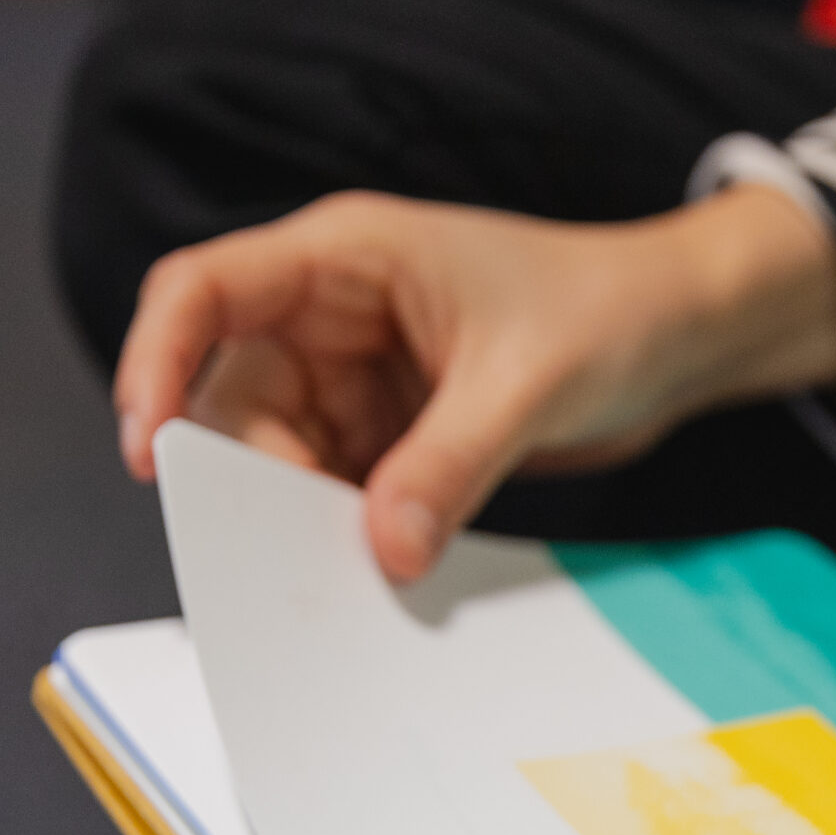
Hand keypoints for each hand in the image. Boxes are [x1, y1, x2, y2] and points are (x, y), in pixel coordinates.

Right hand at [115, 185, 835, 579]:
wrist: (682, 336)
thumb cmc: (611, 309)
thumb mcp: (526, 382)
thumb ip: (448, 465)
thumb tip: (380, 552)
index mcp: (346, 259)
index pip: (205, 293)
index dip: (156, 364)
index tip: (152, 453)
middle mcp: (335, 318)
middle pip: (236, 399)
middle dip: (248, 478)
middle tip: (276, 557)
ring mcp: (363, 381)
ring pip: (284, 459)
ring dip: (300, 518)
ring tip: (338, 576)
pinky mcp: (396, 436)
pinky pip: (341, 491)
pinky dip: (348, 533)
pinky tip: (374, 571)